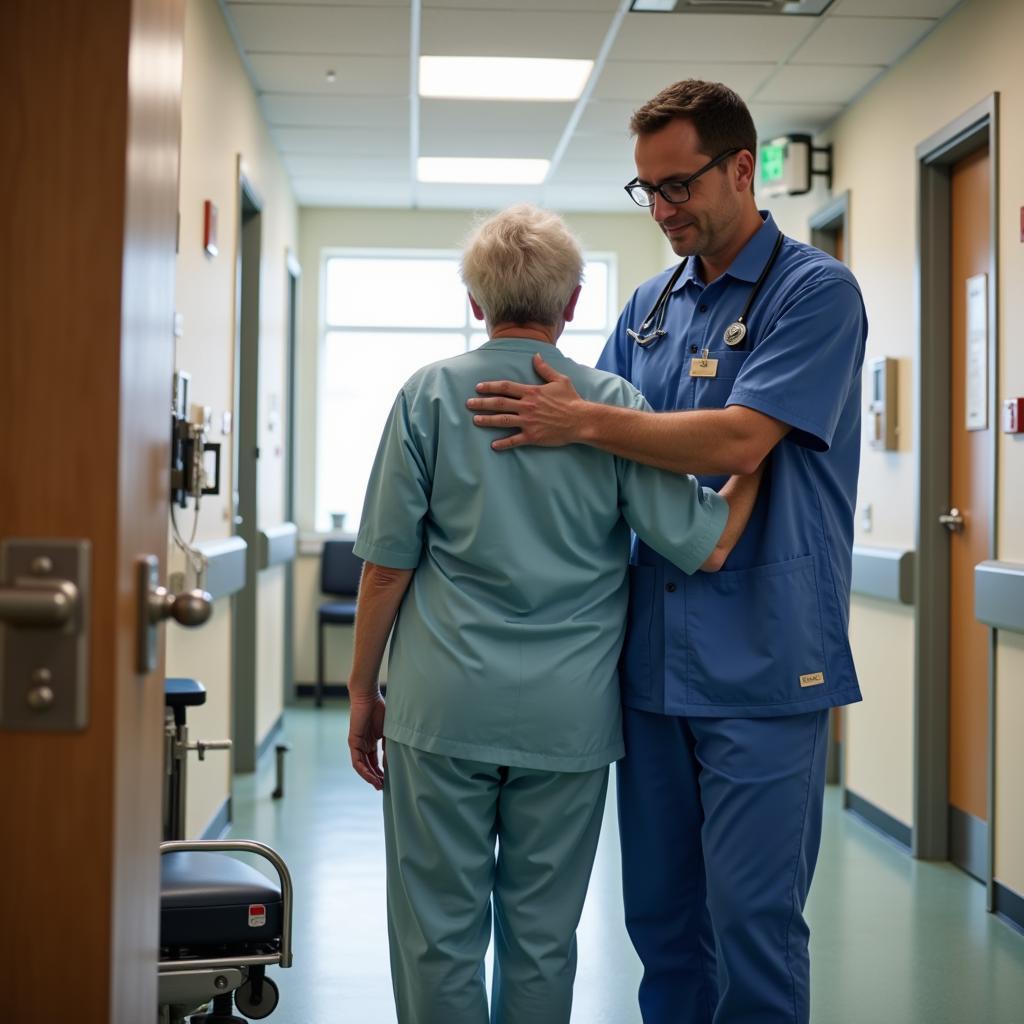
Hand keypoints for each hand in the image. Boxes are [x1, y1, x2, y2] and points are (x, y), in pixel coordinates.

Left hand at [348, 693, 385, 790]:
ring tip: (378, 785)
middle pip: (368, 765)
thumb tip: (392, 763)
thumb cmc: (380, 709)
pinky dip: (364, 771)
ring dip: (369, 777)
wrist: (368, 696)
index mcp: (371, 741)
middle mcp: (363, 744)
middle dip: (375, 777)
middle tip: (383, 787)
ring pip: (362, 766)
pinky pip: (357, 761)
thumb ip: (388, 746)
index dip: (381, 771)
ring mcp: (357, 744)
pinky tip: (371, 777)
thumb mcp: (388, 731)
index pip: (375, 761)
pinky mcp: (353, 742)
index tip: (388, 780)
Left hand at [466, 352, 585, 450]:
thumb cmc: (571, 400)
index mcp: (531, 392)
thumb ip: (545, 369)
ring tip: (475, 420)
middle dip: (481, 403)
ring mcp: (528, 422)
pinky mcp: (533, 436)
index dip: (490, 386)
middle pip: (499, 403)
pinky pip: (515, 440)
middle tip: (468, 404)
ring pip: (502, 420)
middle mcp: (526, 406)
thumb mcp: (559, 380)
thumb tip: (536, 356)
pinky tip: (493, 445)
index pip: (505, 387)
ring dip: (487, 420)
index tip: (478, 387)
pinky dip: (503, 443)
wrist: (581, 420)